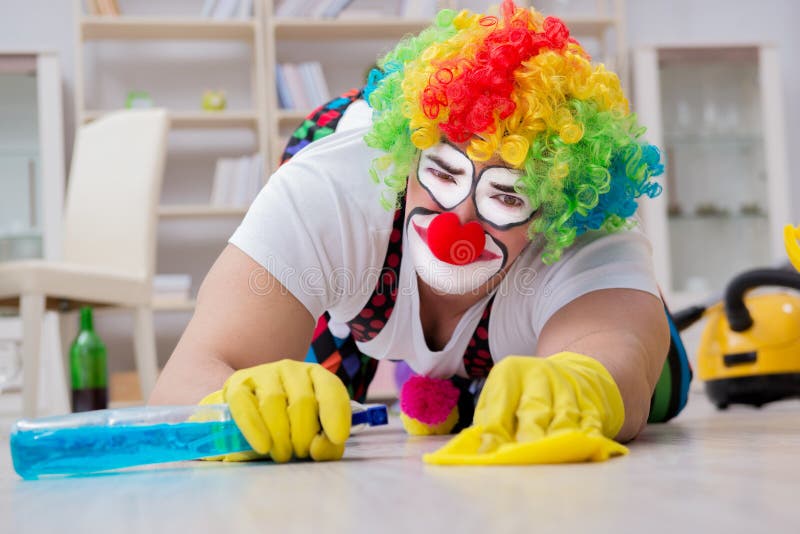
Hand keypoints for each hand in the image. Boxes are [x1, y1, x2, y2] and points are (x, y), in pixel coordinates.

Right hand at [200, 359, 350, 462]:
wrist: (240, 414)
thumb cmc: (285, 427)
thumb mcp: (310, 435)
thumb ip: (324, 445)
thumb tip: (319, 449)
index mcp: (317, 377)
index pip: (331, 389)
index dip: (336, 413)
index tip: (337, 437)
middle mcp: (292, 369)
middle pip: (303, 401)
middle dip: (303, 435)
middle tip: (298, 454)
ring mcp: (263, 373)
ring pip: (274, 403)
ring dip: (280, 437)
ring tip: (281, 455)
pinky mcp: (237, 385)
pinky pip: (246, 405)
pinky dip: (255, 428)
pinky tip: (263, 446)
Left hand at [424, 352, 628, 464]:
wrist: (568, 373)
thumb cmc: (523, 393)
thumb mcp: (500, 396)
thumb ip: (489, 421)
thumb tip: (481, 453)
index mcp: (510, 372)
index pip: (500, 405)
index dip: (495, 433)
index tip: (491, 455)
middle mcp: (539, 375)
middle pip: (534, 410)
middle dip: (529, 438)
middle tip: (522, 459)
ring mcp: (567, 387)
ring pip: (564, 418)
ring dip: (557, 442)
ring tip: (549, 462)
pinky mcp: (590, 401)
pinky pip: (589, 424)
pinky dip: (585, 441)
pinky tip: (580, 455)